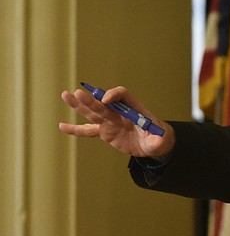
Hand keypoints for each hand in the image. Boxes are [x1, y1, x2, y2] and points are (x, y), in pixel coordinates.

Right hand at [59, 86, 174, 158]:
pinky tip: (62, 126)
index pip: (123, 95)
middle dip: (91, 100)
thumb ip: (158, 140)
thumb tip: (157, 141)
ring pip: (93, 113)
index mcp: (134, 109)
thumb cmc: (159, 137)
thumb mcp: (161, 140)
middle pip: (103, 103)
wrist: (153, 143)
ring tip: (66, 96)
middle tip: (77, 93)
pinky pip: (88, 131)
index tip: (106, 100)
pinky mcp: (105, 132)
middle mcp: (120, 113)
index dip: (114, 95)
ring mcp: (111, 122)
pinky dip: (75, 130)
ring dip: (79, 106)